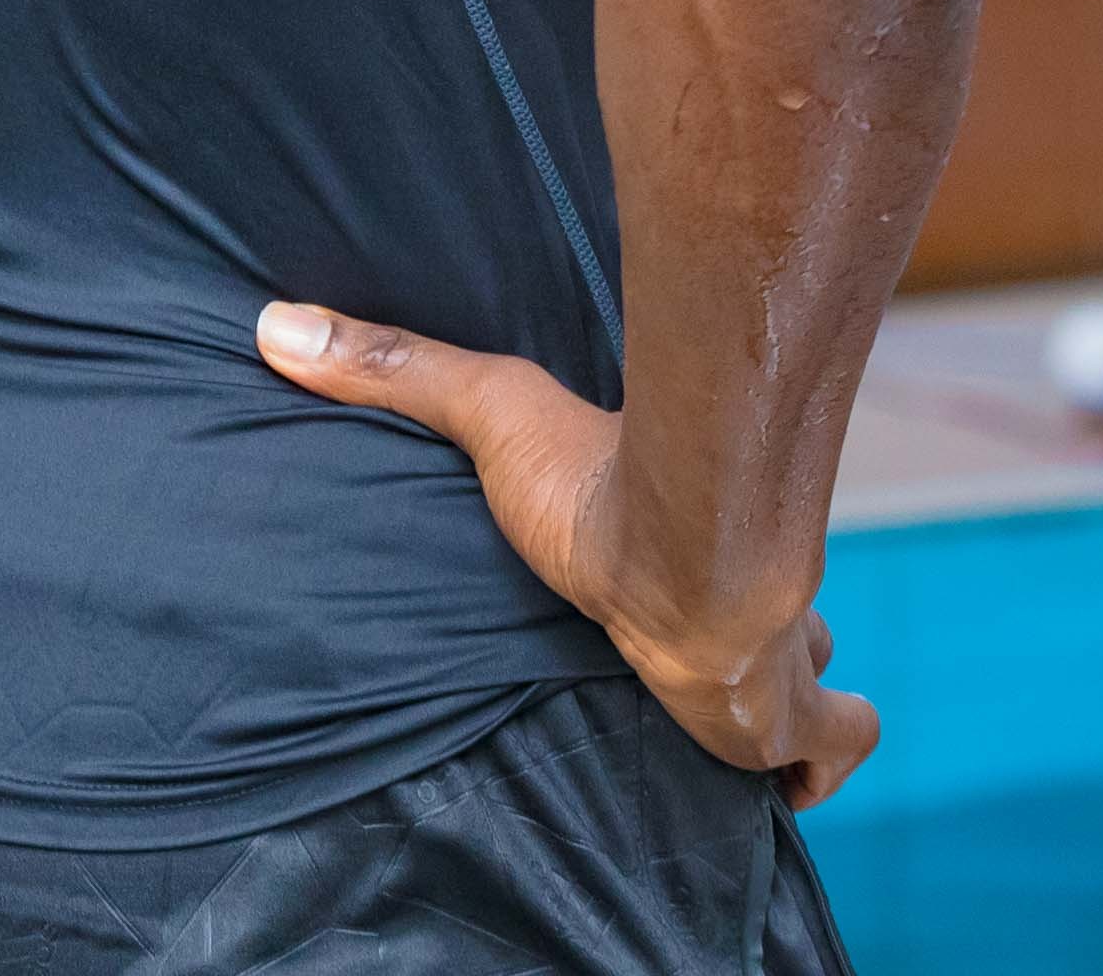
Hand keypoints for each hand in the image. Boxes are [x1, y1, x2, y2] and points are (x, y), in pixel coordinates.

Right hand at [256, 299, 870, 806]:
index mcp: (678, 520)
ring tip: (753, 709)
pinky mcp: (788, 717)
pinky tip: (795, 780)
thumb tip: (275, 322)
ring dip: (797, 690)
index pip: (710, 526)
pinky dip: (821, 757)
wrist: (684, 559)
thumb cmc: (598, 487)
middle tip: (717, 642)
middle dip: (761, 617)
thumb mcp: (484, 411)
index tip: (680, 545)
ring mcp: (779, 652)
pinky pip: (828, 750)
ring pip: (813, 671)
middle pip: (770, 598)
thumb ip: (392, 370)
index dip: (707, 538)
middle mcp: (741, 584)